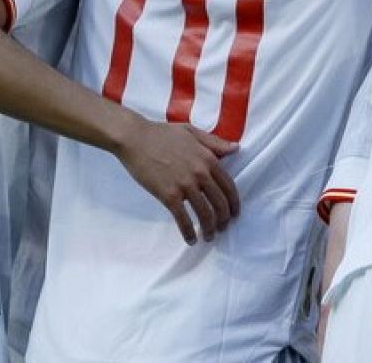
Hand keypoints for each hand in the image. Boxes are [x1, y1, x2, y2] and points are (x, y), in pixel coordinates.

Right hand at [115, 119, 240, 244]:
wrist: (135, 138)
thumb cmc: (162, 134)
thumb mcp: (192, 132)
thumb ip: (214, 142)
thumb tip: (236, 148)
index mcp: (208, 159)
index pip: (228, 186)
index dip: (233, 203)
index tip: (234, 213)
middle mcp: (200, 173)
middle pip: (220, 203)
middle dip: (224, 219)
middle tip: (222, 228)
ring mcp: (185, 185)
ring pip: (204, 213)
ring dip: (209, 229)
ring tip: (209, 237)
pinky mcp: (168, 195)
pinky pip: (183, 218)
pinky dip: (188, 232)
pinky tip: (190, 239)